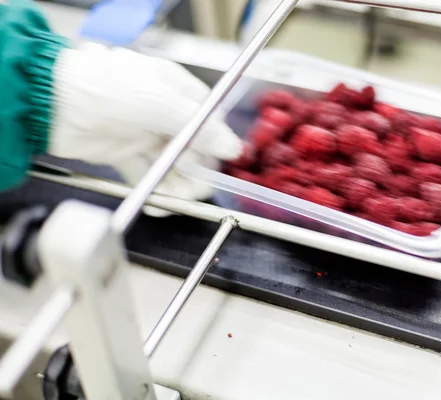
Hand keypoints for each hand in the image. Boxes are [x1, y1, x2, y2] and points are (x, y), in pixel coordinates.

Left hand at [49, 43, 241, 215]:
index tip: (222, 164)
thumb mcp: (161, 103)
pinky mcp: (126, 153)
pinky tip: (162, 204)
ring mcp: (144, 133)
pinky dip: (156, 190)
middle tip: (198, 188)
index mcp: (175, 89)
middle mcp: (162, 111)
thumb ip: (200, 128)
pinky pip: (148, 174)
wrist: (52, 104)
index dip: (218, 142)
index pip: (209, 118)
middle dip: (198, 169)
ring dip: (179, 184)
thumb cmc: (106, 88)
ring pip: (172, 163)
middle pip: (193, 145)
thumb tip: (232, 147)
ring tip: (178, 198)